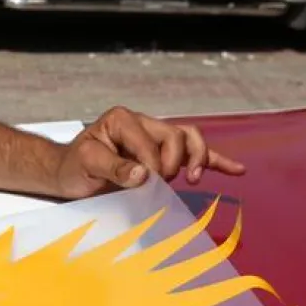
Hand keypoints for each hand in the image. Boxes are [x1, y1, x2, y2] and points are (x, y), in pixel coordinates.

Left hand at [54, 106, 244, 198]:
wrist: (69, 174)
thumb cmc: (74, 167)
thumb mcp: (85, 165)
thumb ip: (113, 167)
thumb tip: (144, 174)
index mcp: (122, 119)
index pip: (151, 141)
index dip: (153, 165)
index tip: (145, 185)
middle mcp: (142, 122)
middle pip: (176, 136)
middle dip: (173, 164)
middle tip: (159, 185)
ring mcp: (156, 136)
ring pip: (190, 139)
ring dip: (197, 159)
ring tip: (192, 179)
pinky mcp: (164, 153)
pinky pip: (195, 151)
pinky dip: (215, 160)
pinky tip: (236, 170)